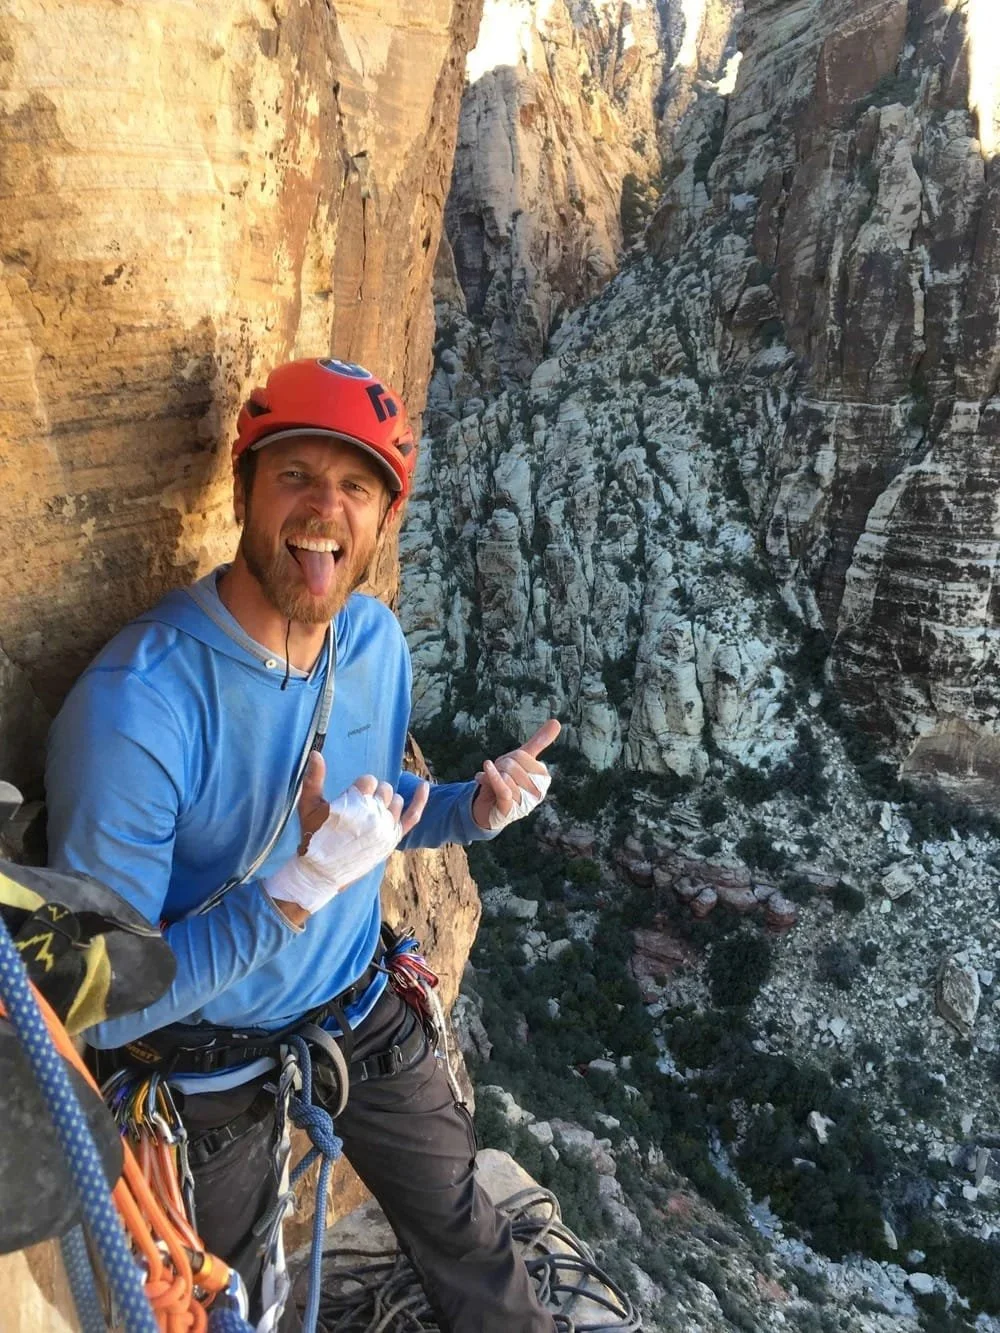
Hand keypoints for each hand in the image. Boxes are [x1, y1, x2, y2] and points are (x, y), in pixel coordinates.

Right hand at [268, 753, 428, 923]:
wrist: (323, 873)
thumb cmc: (314, 836)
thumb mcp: (308, 806)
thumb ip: (313, 778)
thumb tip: (316, 753)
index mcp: (356, 800)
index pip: (369, 780)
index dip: (359, 788)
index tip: (349, 800)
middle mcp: (375, 811)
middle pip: (384, 789)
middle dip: (372, 795)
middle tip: (358, 810)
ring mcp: (387, 826)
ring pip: (396, 801)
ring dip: (386, 804)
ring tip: (370, 816)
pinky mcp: (393, 839)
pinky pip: (413, 816)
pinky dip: (420, 800)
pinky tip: (426, 785)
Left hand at [471, 719, 560, 831]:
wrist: (488, 807)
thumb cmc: (508, 782)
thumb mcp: (522, 761)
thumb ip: (539, 742)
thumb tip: (557, 721)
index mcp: (543, 779)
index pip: (522, 755)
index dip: (509, 757)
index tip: (506, 766)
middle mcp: (537, 793)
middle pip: (512, 764)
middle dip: (499, 767)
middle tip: (496, 776)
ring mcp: (524, 803)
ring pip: (505, 776)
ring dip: (491, 777)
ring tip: (491, 784)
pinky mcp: (510, 810)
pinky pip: (504, 789)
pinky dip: (492, 779)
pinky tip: (482, 773)